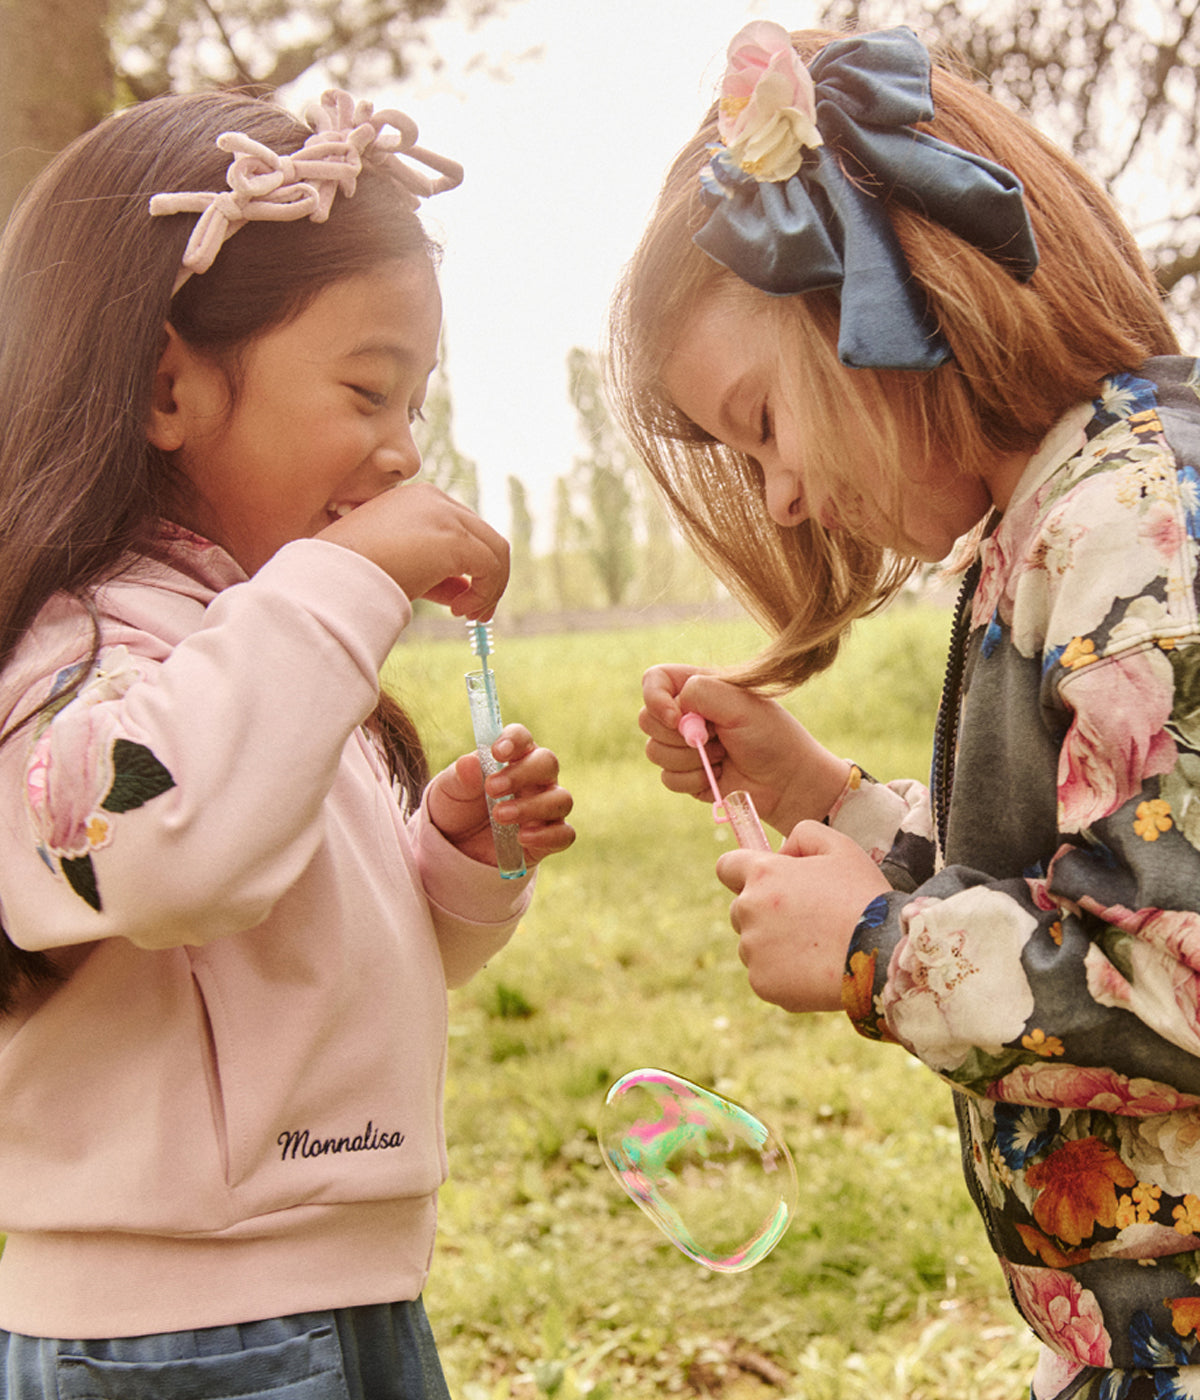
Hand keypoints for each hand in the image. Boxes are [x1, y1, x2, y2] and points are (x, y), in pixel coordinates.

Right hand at [318, 482, 510, 619]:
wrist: (330, 575)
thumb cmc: (350, 574)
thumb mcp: (398, 568)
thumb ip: (434, 575)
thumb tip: (463, 591)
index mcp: (414, 500)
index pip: (458, 530)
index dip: (466, 567)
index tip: (458, 601)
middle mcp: (433, 499)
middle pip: (482, 536)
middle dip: (486, 578)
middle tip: (476, 613)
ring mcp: (445, 515)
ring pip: (495, 550)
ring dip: (491, 588)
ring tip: (471, 616)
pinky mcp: (454, 539)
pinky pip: (491, 566)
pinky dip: (486, 593)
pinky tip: (460, 612)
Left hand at [426, 724, 574, 867]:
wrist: (457, 848)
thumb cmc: (457, 808)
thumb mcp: (449, 791)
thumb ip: (459, 776)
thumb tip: (469, 762)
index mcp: (512, 758)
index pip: (522, 738)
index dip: (514, 741)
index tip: (497, 752)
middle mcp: (535, 779)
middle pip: (547, 763)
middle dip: (521, 774)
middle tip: (491, 788)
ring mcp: (546, 808)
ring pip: (560, 799)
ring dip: (532, 807)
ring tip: (499, 816)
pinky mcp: (550, 837)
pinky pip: (564, 834)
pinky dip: (546, 836)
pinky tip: (522, 838)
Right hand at [640, 664, 850, 833]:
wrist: (787, 782)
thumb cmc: (771, 737)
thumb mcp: (740, 704)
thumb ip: (702, 692)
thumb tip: (673, 710)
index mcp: (698, 687)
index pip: (653, 681)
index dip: (655, 699)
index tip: (676, 717)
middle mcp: (686, 714)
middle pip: (647, 719)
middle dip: (679, 735)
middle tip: (716, 737)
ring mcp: (684, 745)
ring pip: (654, 752)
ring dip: (690, 759)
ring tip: (723, 756)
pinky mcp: (685, 774)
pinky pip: (667, 778)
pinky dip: (693, 780)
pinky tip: (719, 775)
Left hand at [716, 822, 889, 1012]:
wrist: (884, 954)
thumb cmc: (863, 896)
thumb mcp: (840, 847)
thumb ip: (803, 835)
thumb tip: (781, 851)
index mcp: (762, 874)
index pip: (726, 867)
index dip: (745, 872)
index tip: (767, 882)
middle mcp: (748, 909)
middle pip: (741, 908)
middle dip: (765, 910)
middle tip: (808, 919)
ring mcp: (752, 950)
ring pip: (752, 944)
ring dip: (774, 943)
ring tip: (818, 946)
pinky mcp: (762, 983)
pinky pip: (765, 974)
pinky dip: (785, 973)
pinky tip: (816, 969)